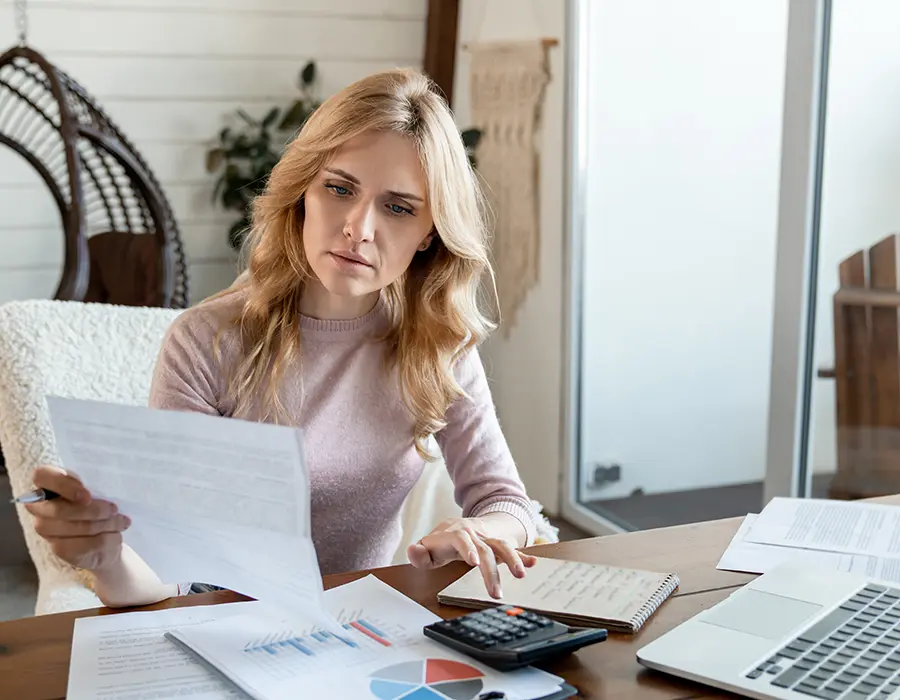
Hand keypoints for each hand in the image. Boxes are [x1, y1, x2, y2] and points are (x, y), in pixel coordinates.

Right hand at [24, 465, 129, 571]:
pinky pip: (81, 546)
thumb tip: (101, 490)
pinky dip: (105, 540)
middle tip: (114, 509)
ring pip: (73, 528)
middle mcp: (40, 507)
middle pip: (59, 509)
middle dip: (93, 511)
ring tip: (122, 522)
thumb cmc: (100, 503)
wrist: (106, 536)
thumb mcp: (98, 488)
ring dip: (104, 525)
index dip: (62, 485)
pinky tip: (117, 536)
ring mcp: (45, 529)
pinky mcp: (58, 549)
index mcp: (47, 483)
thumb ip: (93, 485)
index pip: (41, 476)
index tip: (87, 496)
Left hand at [407, 517, 537, 598]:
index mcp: (455, 534)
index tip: (474, 562)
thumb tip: (412, 550)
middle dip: (492, 571)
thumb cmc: (441, 542)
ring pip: (503, 546)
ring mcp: (487, 539)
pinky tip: (533, 562)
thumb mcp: (427, 548)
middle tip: (496, 594)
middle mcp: (474, 535)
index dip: (468, 549)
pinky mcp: (498, 545)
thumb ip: (419, 553)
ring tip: (521, 575)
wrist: (458, 524)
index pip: (461, 539)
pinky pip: (513, 548)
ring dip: (513, 559)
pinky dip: (523, 556)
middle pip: (486, 549)